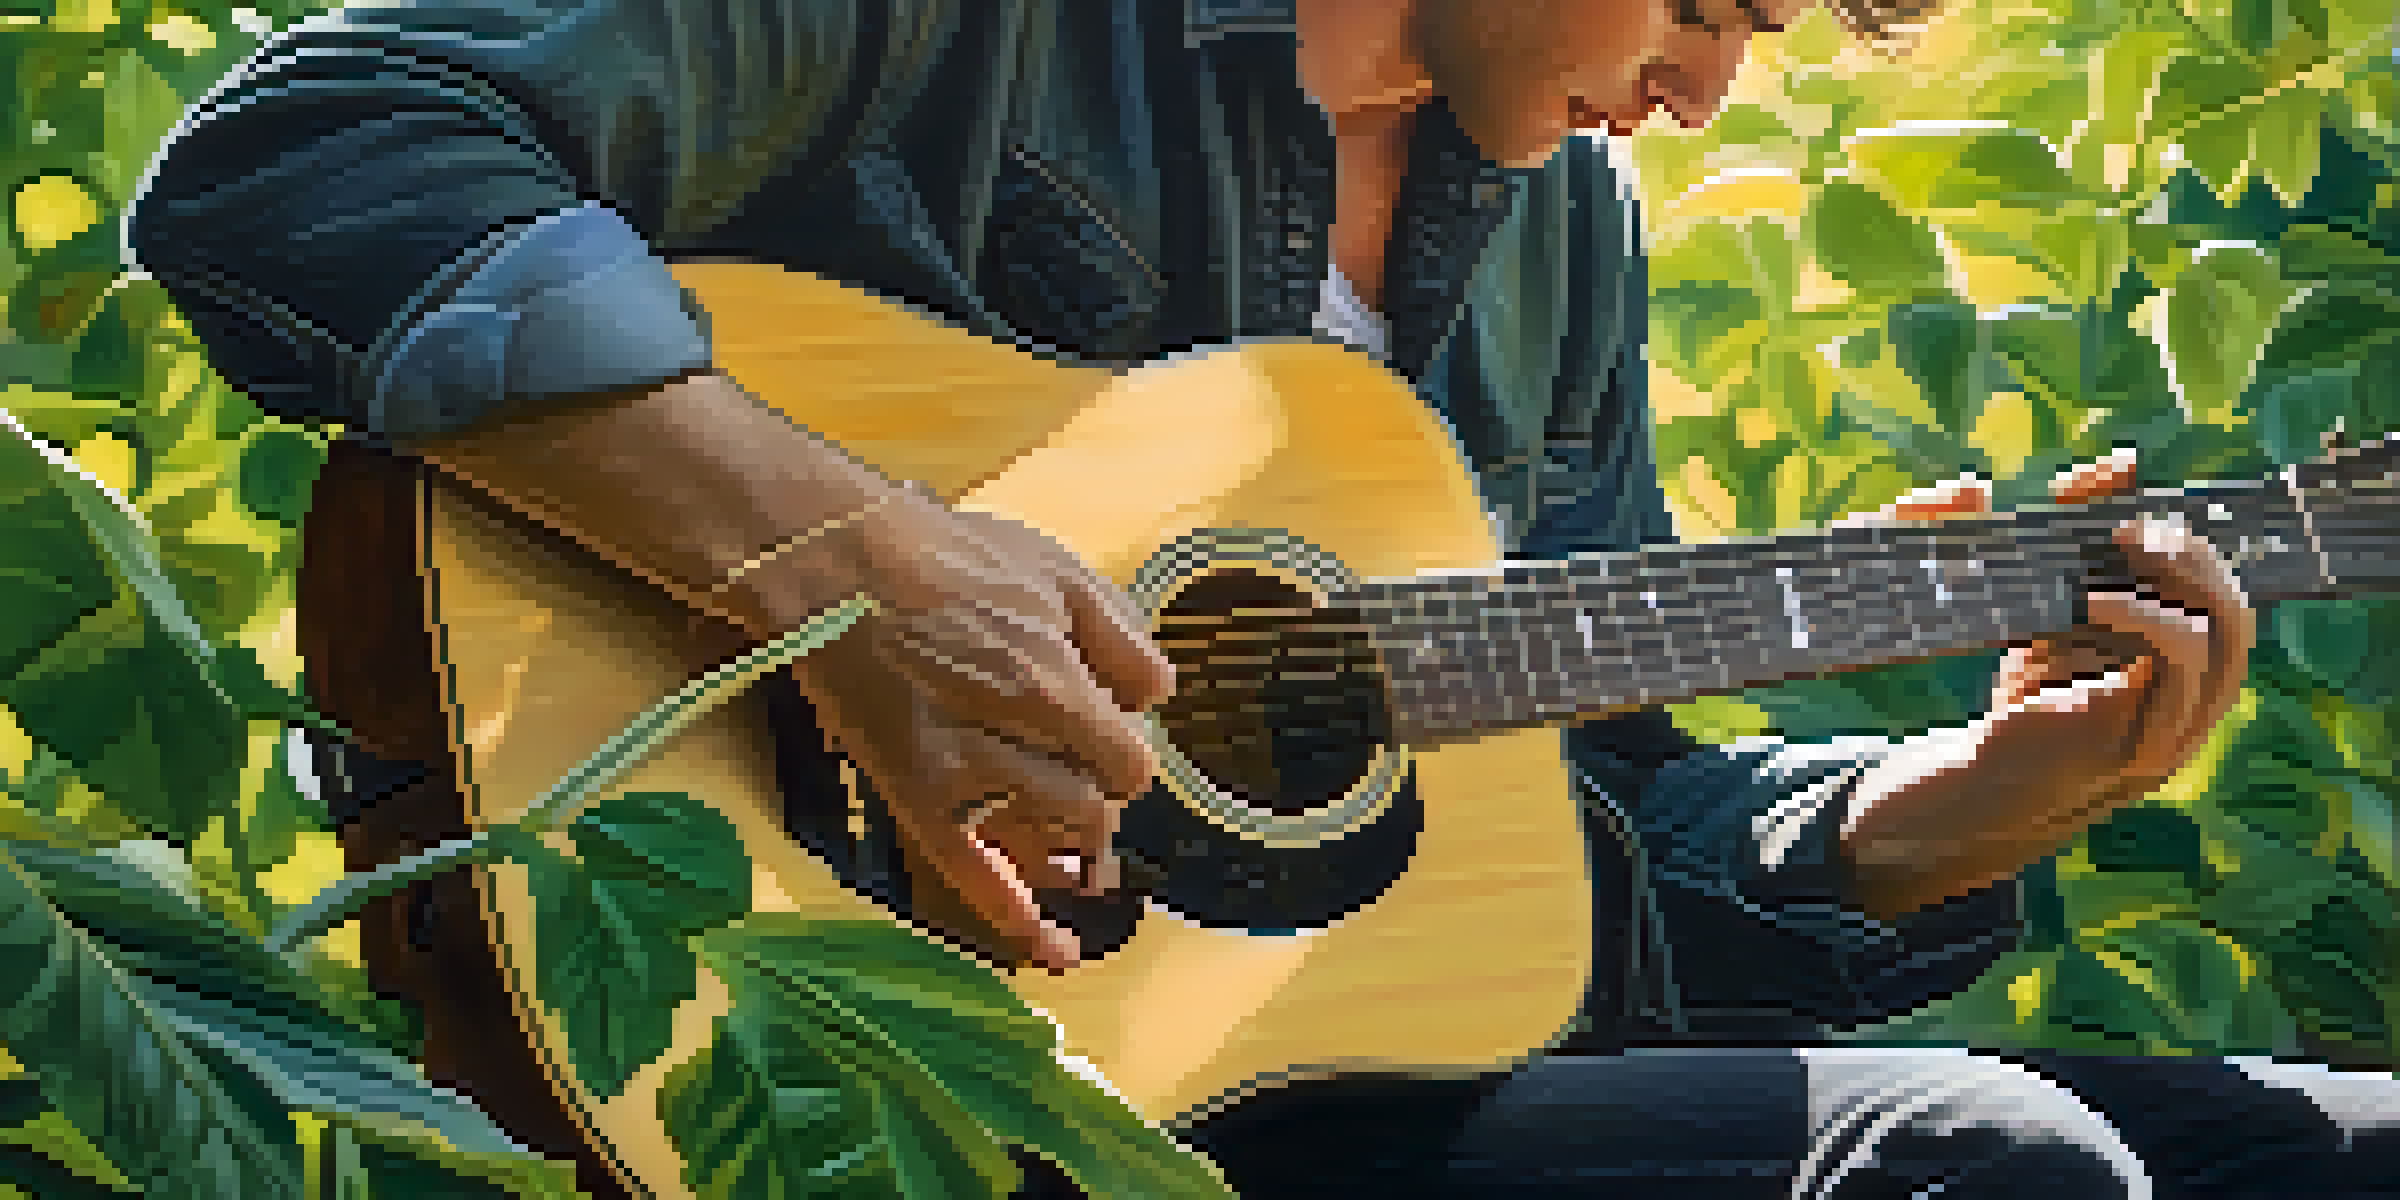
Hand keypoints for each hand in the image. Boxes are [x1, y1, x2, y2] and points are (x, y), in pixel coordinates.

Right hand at [775, 486, 1174, 970]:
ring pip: (1045, 841)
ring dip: (1065, 838)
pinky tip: (1054, 951)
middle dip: (1095, 791)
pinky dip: (1014, 918)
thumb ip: (1120, 639)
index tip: (1107, 735)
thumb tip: (1158, 697)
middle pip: (1091, 808)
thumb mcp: (1057, 571)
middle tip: (1072, 760)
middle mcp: (1007, 742)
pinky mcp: (913, 797)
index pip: (1128, 764)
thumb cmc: (949, 558)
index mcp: (1049, 684)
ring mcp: (956, 778)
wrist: (838, 564)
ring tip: (1058, 816)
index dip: (1125, 754)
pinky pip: (972, 875)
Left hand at [1837, 451, 2255, 917]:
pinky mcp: (2145, 750)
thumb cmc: (2026, 695)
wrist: (1984, 788)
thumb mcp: (2061, 611)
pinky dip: (2146, 628)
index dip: (2190, 541)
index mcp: (2189, 669)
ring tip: (2118, 554)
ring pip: (2224, 647)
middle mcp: (2198, 702)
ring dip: (2175, 589)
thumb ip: (2083, 543)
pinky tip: (2095, 601)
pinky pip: (2176, 681)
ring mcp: (2180, 730)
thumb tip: (2113, 463)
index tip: (2131, 500)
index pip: (2224, 594)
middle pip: (2238, 617)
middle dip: (2193, 560)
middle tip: (2132, 528)